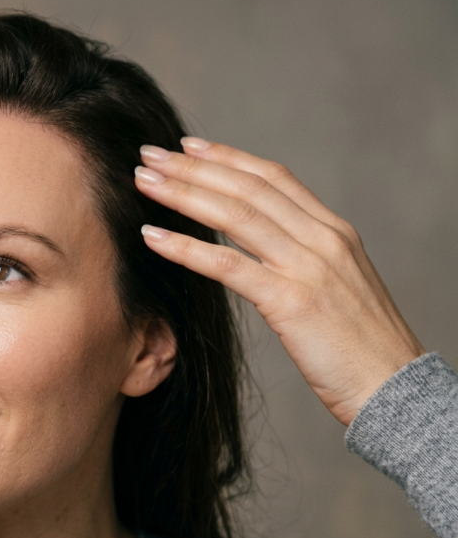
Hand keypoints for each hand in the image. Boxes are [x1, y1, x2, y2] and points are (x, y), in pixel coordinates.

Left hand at [134, 137, 424, 425]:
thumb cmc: (359, 348)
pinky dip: (185, 247)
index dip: (228, 157)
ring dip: (182, 193)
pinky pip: (227, 264)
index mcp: (334, 231)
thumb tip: (264, 246)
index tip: (188, 146)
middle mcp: (323, 239)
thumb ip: (303, 258)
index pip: (274, 178)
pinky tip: (152, 237)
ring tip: (142, 182)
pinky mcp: (291, 300)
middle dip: (193, 167)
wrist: (395, 391)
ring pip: (234, 215)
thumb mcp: (336, 287)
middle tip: (149, 154)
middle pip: (247, 187)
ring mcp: (308, 267)